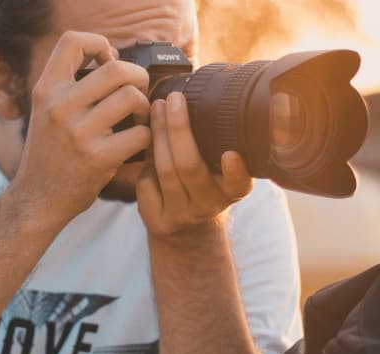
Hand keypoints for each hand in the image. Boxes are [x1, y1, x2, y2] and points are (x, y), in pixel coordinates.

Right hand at [13, 31, 151, 223]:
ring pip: (132, 97)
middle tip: (136, 92)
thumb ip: (70, 86)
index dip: (98, 44)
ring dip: (144, 107)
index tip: (106, 62)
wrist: (37, 199)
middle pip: (116, 68)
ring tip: (137, 119)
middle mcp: (59, 107)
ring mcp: (79, 133)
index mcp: (46, 90)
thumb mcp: (45, 111)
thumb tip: (112, 59)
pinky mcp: (98, 158)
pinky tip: (137, 144)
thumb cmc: (49, 153)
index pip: (72, 41)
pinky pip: (141, 133)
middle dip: (136, 77)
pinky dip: (146, 137)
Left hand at [136, 92, 252, 239]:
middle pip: (189, 167)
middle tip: (172, 99)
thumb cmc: (202, 187)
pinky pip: (145, 184)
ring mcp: (182, 215)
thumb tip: (196, 92)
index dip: (235, 172)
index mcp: (233, 191)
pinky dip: (143, 163)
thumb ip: (215, 143)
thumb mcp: (219, 171)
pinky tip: (146, 148)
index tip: (230, 154)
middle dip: (177, 129)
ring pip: (164, 172)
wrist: (186, 233)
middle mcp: (210, 205)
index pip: (238, 183)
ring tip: (155, 109)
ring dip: (157, 136)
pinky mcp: (158, 222)